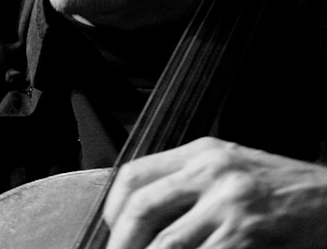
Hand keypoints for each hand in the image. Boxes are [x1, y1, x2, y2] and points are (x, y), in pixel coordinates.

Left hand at [104, 136, 326, 248]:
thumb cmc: (277, 187)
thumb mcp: (228, 169)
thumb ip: (189, 183)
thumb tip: (145, 215)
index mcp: (201, 151)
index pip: (136, 172)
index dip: (114, 207)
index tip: (112, 229)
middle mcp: (211, 169)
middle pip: (142, 205)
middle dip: (121, 241)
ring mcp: (229, 200)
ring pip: (166, 241)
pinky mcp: (247, 230)